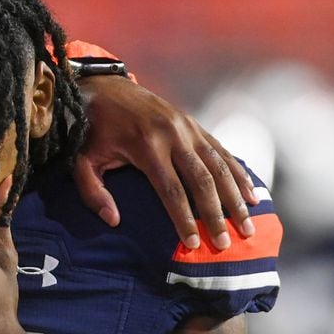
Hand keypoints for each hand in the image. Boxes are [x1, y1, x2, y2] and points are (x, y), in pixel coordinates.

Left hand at [73, 76, 257, 249]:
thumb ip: (92, 192)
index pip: (171, 190)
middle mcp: (173, 135)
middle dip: (216, 215)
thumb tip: (114, 221)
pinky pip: (222, 152)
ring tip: (248, 226)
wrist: (104, 88)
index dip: (184, 219)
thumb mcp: (82, 160)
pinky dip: (239, 174)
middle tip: (226, 244)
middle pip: (202, 181)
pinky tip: (252, 195)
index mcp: (146, 146)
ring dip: (236, 198)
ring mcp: (188, 128)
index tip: (193, 245)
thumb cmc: (91, 130)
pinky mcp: (195, 125)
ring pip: (219, 166)